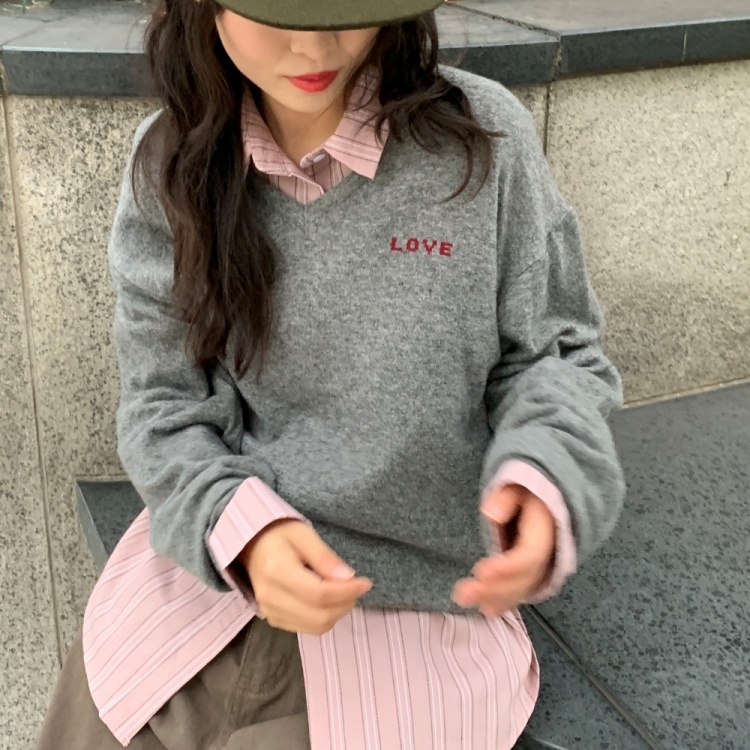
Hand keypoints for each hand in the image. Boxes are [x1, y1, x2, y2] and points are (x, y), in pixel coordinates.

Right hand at [239, 520, 371, 634]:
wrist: (251, 546)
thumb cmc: (279, 535)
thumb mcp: (304, 534)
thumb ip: (325, 557)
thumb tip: (348, 578)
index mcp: (277, 571)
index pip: (319, 594)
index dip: (347, 592)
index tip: (365, 582)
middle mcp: (270, 597)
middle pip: (319, 616)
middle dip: (345, 603)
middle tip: (356, 586)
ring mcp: (270, 611)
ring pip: (316, 626)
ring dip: (338, 612)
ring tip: (343, 591)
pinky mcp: (273, 620)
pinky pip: (307, 628)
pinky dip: (325, 617)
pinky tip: (328, 599)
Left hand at [452, 484, 555, 616]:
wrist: (550, 502)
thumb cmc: (530, 492)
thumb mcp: (519, 486)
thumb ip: (506, 498)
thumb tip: (490, 512)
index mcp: (546, 532)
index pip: (529, 556)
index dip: (507, 567)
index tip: (480, 571)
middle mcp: (548, 555)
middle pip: (522, 578)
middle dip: (493, 588)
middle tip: (462, 592)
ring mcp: (542, 567)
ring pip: (521, 589)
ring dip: (493, 598)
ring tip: (464, 600)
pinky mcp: (533, 573)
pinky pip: (521, 591)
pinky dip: (505, 601)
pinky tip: (486, 609)